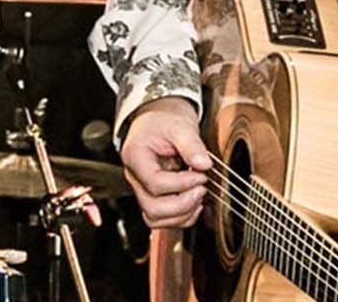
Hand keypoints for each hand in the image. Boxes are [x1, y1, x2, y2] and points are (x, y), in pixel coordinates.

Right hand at [118, 97, 210, 228]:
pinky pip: (160, 218)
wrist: (159, 117)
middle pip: (152, 208)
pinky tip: (194, 204)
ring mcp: (141, 188)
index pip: (155, 183)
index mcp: (135, 156)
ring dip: (181, 215)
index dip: (181, 184)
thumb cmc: (164, 120)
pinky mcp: (151, 196)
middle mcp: (134, 176)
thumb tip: (204, 164)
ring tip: (198, 196)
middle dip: (182, 204)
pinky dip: (179, 218)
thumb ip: (192, 145)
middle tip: (201, 188)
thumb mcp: (180, 125)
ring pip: (154, 218)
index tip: (201, 175)